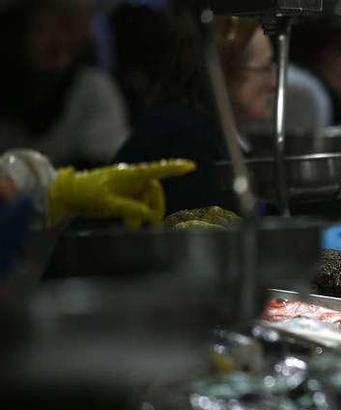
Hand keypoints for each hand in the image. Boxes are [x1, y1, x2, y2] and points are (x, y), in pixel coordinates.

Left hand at [48, 160, 195, 227]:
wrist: (66, 194)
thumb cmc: (86, 194)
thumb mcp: (107, 203)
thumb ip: (130, 208)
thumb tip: (150, 216)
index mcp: (129, 175)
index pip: (156, 170)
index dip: (174, 168)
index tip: (190, 166)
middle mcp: (131, 178)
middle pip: (154, 191)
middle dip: (155, 207)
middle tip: (153, 224)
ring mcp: (127, 187)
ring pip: (146, 200)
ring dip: (144, 214)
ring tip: (133, 228)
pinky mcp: (122, 195)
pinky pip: (136, 205)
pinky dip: (136, 215)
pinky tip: (129, 225)